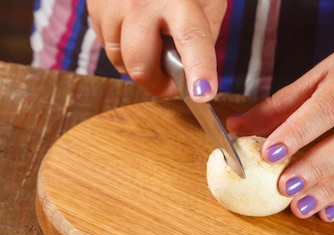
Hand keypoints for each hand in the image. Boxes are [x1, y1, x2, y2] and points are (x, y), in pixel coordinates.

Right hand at [87, 0, 224, 100]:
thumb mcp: (207, 6)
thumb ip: (200, 41)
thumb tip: (187, 77)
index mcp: (179, 0)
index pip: (191, 39)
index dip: (198, 69)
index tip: (201, 94)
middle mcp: (141, 1)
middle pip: (141, 65)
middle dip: (157, 84)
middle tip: (173, 83)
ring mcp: (112, 3)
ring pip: (119, 61)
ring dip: (139, 66)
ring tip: (154, 47)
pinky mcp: (94, 6)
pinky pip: (107, 47)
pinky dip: (123, 50)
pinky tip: (136, 33)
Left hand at [227, 31, 333, 221]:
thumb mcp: (329, 71)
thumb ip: (285, 102)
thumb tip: (239, 128)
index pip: (329, 105)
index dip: (299, 131)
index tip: (270, 152)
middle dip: (317, 167)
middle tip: (285, 187)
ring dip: (333, 190)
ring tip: (301, 207)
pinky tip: (330, 211)